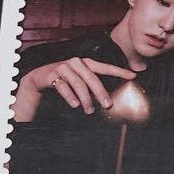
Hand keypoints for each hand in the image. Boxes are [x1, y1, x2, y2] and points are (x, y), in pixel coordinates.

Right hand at [13, 58, 135, 121]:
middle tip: (108, 105)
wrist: (40, 77)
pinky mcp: (53, 74)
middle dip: (101, 92)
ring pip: (79, 84)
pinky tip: (76, 105)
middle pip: (92, 79)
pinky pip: (64, 87)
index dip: (119, 71)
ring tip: (89, 111)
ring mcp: (64, 67)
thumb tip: (108, 100)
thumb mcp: (80, 79)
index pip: (105, 67)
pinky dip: (71, 97)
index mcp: (86, 63)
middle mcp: (76, 63)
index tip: (133, 76)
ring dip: (86, 99)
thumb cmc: (66, 79)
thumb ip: (92, 85)